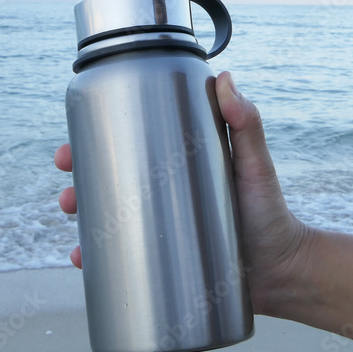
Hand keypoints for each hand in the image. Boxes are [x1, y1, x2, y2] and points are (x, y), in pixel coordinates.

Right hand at [55, 71, 314, 314]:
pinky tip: (80, 258)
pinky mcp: (161, 261)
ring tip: (73, 218)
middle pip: (106, 181)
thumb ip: (246, 124)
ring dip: (80, 216)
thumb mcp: (256, 166)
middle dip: (77, 181)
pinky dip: (94, 259)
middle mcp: (161, 194)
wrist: (284, 274)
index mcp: (174, 165)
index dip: (93, 140)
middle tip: (68, 188)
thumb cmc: (271, 213)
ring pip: (105, 218)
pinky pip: (119, 259)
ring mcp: (158, 228)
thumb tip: (224, 77)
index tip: (72, 141)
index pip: (127, 145)